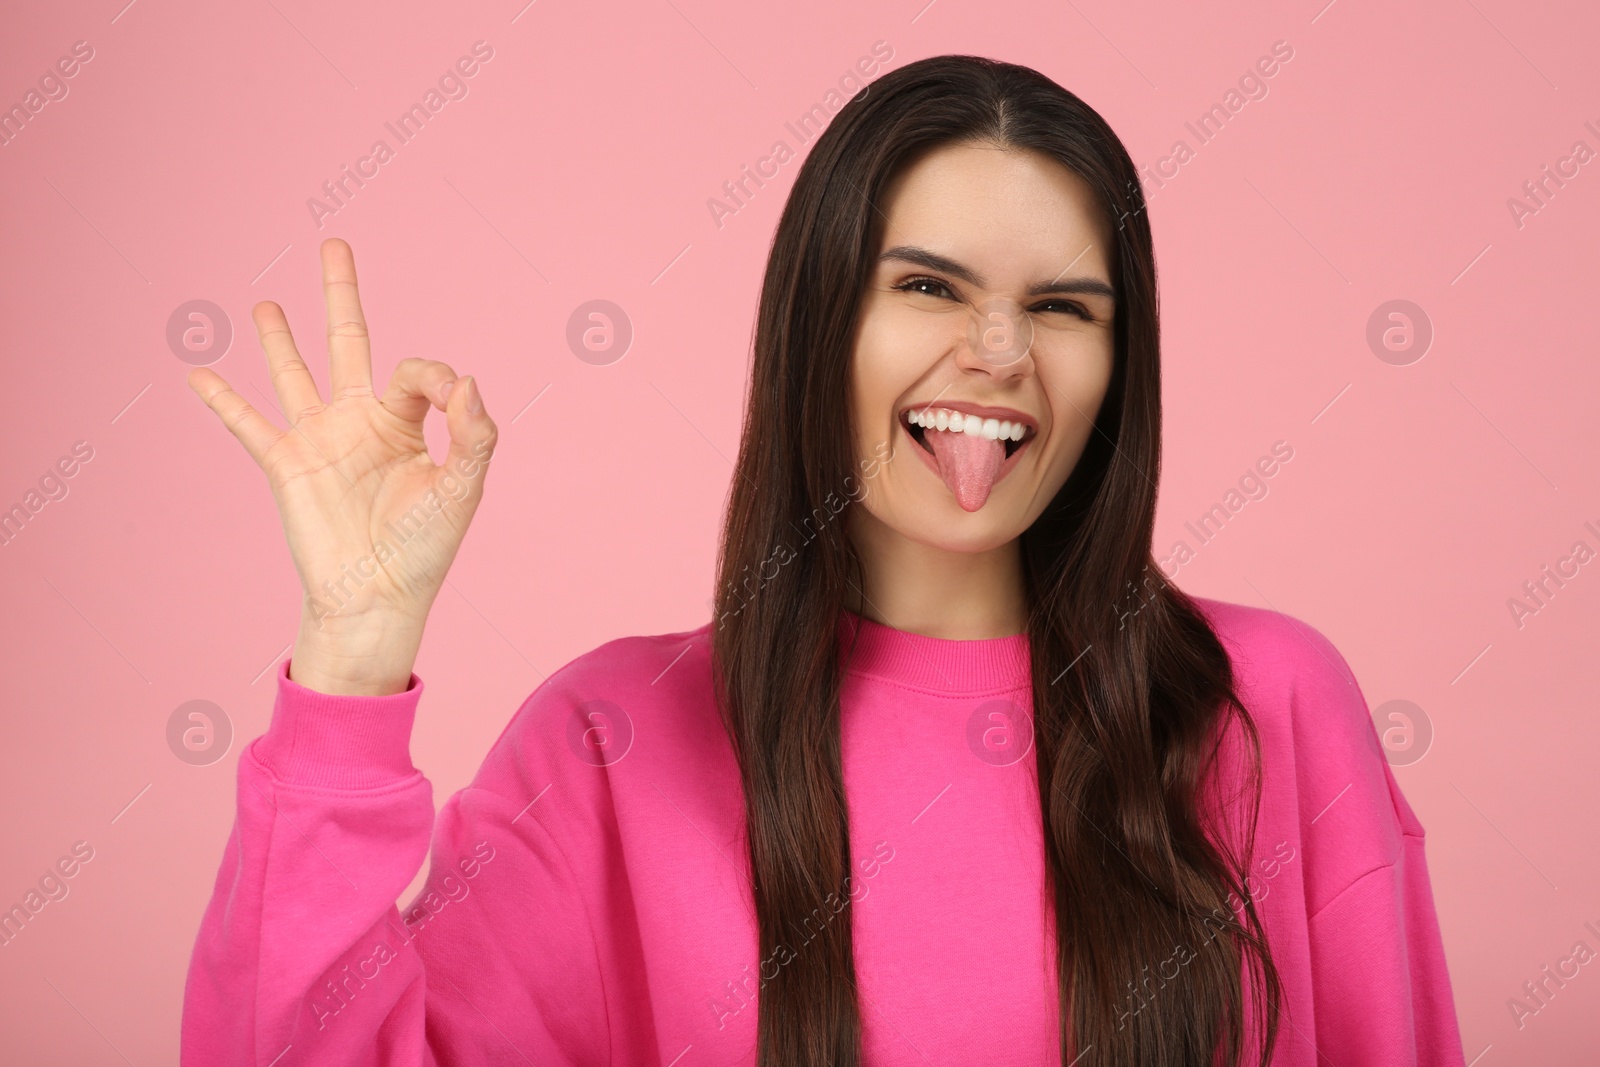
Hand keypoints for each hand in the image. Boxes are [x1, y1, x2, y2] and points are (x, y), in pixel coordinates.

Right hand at [187, 238, 498, 693]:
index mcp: (406, 424)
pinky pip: (247, 424)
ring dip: (279, 338)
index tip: (449, 393)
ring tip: (265, 303)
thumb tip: (468, 382)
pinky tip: (197, 373)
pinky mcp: (285, 464)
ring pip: (294, 373)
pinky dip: (222, 399)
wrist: (379, 596)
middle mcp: (359, 422)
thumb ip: (475, 434)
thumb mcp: (464, 489)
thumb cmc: (427, 548)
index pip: (414, 372)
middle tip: (335, 244)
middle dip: (341, 295)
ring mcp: (319, 439)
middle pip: (348, 343)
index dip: (433, 375)